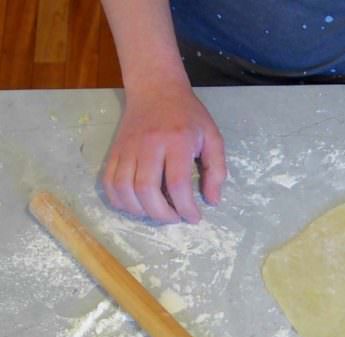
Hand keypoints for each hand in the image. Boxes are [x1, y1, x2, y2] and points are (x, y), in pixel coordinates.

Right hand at [102, 83, 225, 223]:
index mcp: (177, 141)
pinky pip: (108, 181)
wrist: (156, 88)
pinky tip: (135, 206)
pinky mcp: (114, 150)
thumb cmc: (188, 115)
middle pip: (146, 189)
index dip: (186, 207)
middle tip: (175, 219)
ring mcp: (127, 148)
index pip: (177, 183)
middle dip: (161, 214)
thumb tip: (212, 201)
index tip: (194, 218)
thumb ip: (216, 169)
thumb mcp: (212, 136)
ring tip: (156, 213)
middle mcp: (149, 145)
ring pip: (123, 188)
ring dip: (139, 210)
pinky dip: (119, 200)